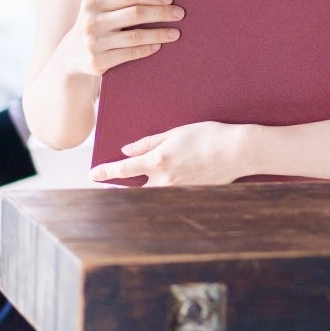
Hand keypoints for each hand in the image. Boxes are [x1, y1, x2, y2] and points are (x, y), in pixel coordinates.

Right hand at [61, 0, 182, 78]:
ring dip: (159, 34)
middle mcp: (91, 22)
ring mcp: (93, 44)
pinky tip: (158, 46)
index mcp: (92, 3)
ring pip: (135, 36)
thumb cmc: (94, 27)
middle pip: (135, 14)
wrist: (69, 58)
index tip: (170, 0)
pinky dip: (146, 49)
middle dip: (161, 13)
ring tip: (175, 33)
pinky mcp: (97, 63)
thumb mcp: (98, 10)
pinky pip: (129, 54)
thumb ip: (118, 3)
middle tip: (180, 14)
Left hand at [91, 121, 253, 185]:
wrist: (238, 151)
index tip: (92, 175)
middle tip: (107, 189)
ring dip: (140, 194)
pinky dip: (160, 195)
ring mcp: (177, 191)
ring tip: (132, 190)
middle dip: (119, 191)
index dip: (105, 173)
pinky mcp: (190, 195)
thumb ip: (149, 142)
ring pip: (150, 197)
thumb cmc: (209, 136)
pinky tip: (161, 190)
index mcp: (158, 161)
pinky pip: (168, 198)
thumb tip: (127, 150)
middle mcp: (164, 180)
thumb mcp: (176, 132)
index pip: (123, 170)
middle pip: (132, 192)